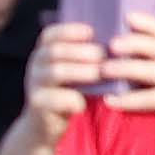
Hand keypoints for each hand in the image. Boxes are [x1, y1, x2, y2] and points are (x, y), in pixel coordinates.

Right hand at [22, 18, 107, 142]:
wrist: (49, 124)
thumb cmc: (72, 89)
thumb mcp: (77, 68)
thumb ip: (89, 54)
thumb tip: (120, 39)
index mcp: (45, 50)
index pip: (51, 34)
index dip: (70, 31)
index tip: (91, 32)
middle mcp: (36, 64)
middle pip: (56, 51)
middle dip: (82, 51)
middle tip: (104, 56)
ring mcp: (34, 84)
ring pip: (56, 72)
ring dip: (81, 72)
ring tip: (100, 74)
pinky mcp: (37, 105)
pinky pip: (54, 99)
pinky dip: (72, 99)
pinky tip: (85, 102)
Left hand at [99, 5, 154, 139]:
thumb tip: (128, 50)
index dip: (148, 23)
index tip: (128, 16)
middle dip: (132, 43)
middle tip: (110, 45)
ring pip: (149, 70)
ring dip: (124, 69)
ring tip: (104, 70)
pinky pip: (146, 98)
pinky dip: (126, 100)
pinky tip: (110, 101)